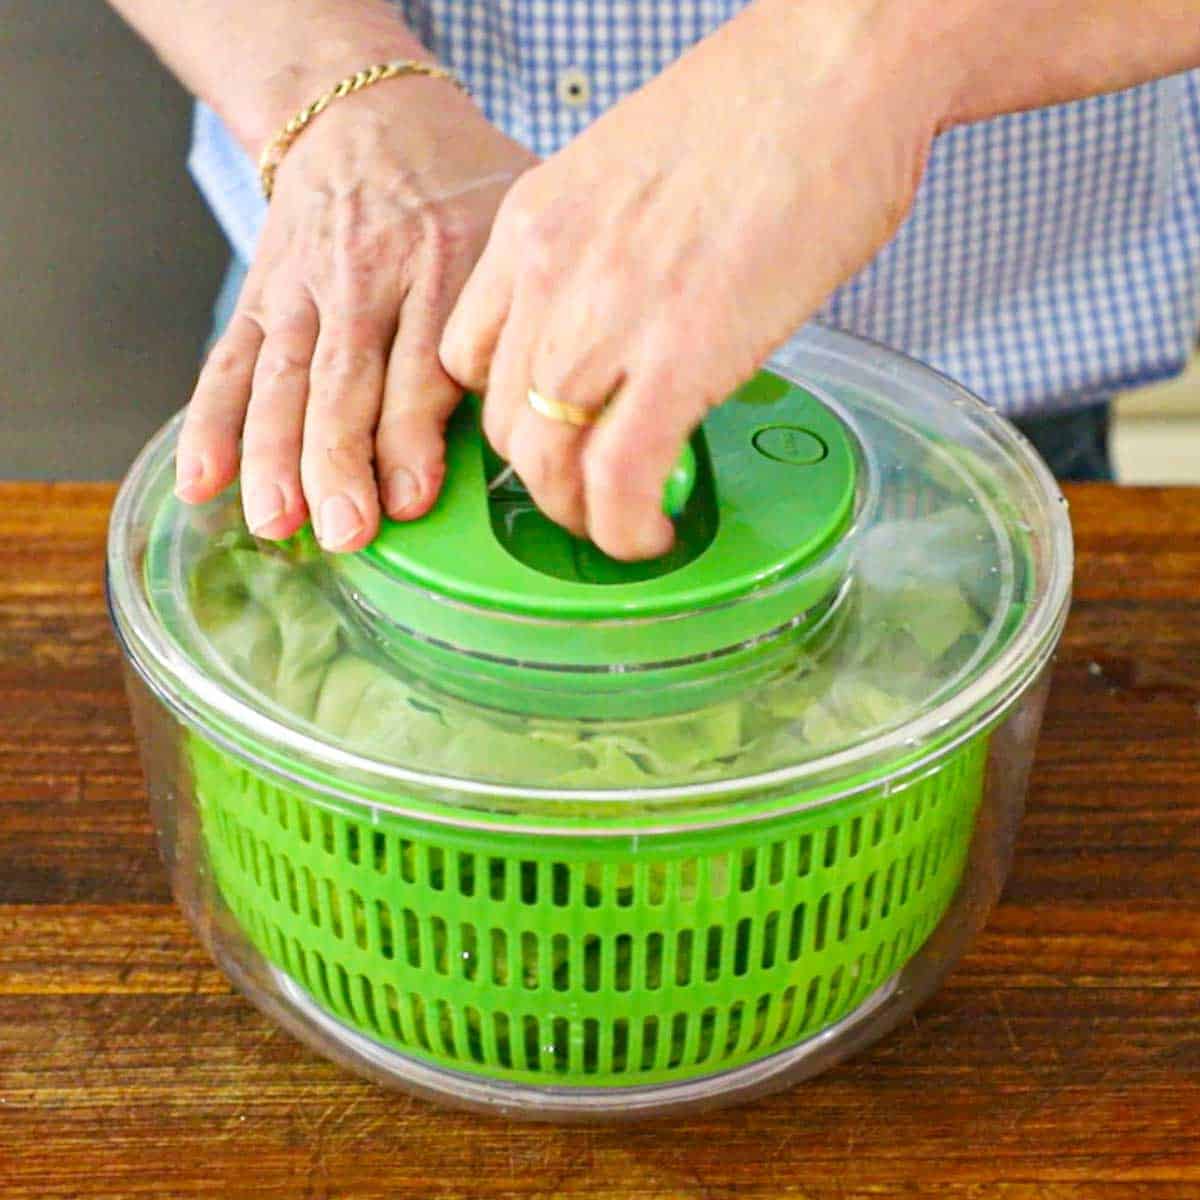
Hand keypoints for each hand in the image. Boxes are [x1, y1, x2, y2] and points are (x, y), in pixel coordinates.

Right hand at [175, 77, 535, 551]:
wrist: (366, 113)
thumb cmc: (463, 189)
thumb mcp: (517, 220)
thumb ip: (524, 307)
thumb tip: (545, 416)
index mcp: (445, 260)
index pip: (424, 360)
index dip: (412, 434)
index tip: (409, 499)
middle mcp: (368, 274)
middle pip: (346, 377)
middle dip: (338, 460)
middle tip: (342, 531)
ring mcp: (306, 287)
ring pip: (283, 377)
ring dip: (273, 455)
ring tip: (274, 522)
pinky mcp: (262, 295)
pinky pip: (230, 362)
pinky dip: (211, 423)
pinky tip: (201, 482)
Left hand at [440, 0, 944, 559]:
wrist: (838, 65)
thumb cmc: (764, 110)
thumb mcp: (635, 178)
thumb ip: (607, 261)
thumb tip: (633, 327)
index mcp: (533, 225)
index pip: (468, 355)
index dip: (504, 414)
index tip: (544, 437)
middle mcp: (549, 273)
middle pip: (500, 422)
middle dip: (540, 478)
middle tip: (588, 494)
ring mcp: (607, 315)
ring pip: (545, 462)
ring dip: (580, 514)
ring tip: (621, 523)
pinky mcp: (680, 355)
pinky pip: (619, 478)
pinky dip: (626, 528)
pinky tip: (652, 536)